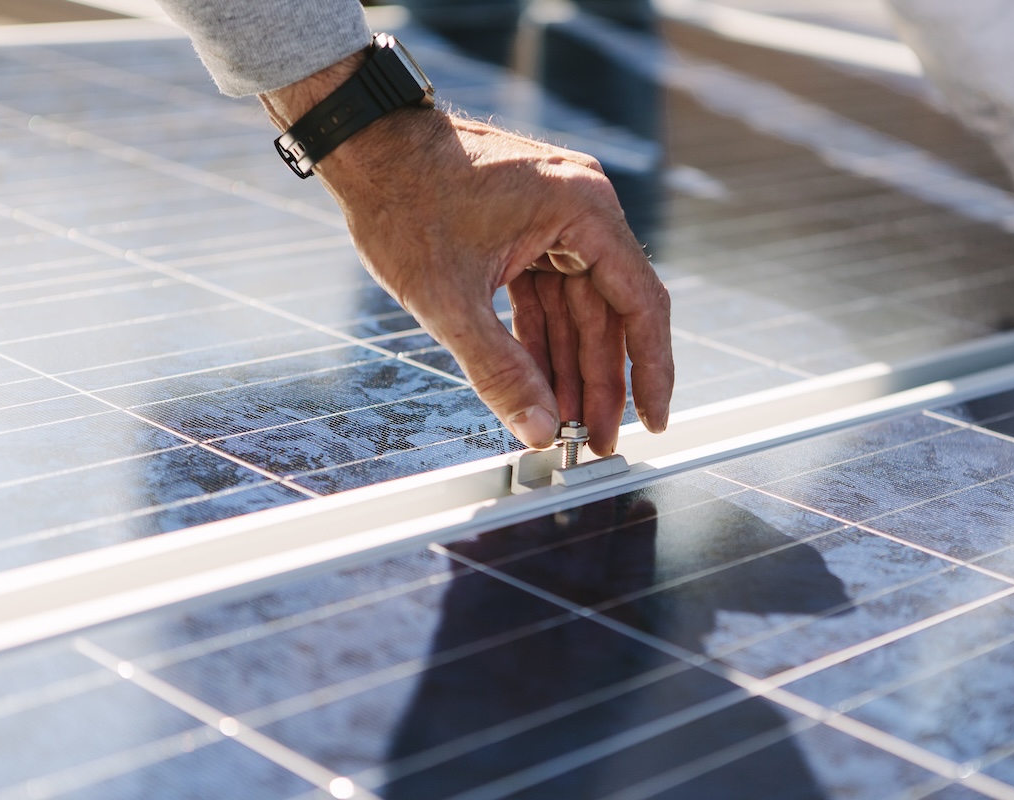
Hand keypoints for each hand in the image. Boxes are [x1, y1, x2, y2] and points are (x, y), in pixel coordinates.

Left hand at [261, 59, 672, 455]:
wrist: (362, 145)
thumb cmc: (401, 202)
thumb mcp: (450, 301)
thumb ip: (500, 371)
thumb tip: (540, 432)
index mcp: (582, 210)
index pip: (640, 304)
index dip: (650, 371)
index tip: (652, 420)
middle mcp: (582, 207)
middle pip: (608, 313)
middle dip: (599, 381)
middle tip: (594, 442)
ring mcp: (555, 215)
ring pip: (576, 309)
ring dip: (569, 366)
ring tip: (564, 425)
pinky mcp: (528, 226)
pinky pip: (547, 294)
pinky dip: (542, 339)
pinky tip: (541, 386)